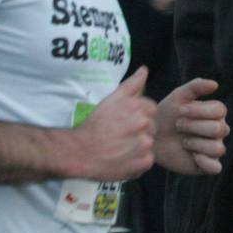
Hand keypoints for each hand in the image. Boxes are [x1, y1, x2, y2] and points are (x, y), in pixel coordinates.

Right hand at [71, 66, 155, 180]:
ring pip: (149, 143)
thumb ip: (131, 84)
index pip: (150, 109)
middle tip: (122, 135)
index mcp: (138, 107)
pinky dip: (138, 160)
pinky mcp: (144, 162)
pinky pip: (147, 160)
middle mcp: (144, 124)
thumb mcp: (111, 100)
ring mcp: (145, 144)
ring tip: (121, 148)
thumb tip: (144, 70)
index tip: (125, 122)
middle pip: (151, 126)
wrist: (80, 152)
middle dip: (140, 130)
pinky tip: (124, 158)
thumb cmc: (94, 125)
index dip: (138, 115)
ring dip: (139, 146)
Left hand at [154, 78, 228, 175]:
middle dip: (194, 126)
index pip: (220, 110)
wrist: (150, 137)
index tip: (181, 110)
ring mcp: (213, 148)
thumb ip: (196, 86)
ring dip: (196, 144)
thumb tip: (216, 84)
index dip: (200, 111)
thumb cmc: (165, 115)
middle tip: (178, 126)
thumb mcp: (178, 96)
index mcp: (215, 113)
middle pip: (219, 129)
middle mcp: (218, 131)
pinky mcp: (205, 166)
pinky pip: (215, 167)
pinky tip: (192, 156)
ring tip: (183, 142)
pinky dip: (205, 162)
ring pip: (217, 148)